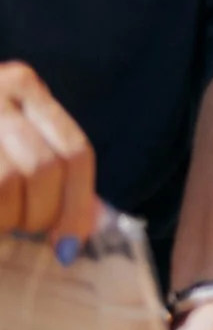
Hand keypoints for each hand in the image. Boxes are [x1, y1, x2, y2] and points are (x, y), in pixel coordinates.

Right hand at [0, 62, 96, 243]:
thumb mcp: (10, 138)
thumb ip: (49, 169)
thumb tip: (86, 224)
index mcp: (23, 84)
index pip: (74, 151)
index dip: (77, 205)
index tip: (68, 244)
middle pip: (42, 169)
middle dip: (40, 216)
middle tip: (26, 233)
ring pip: (6, 181)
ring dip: (8, 219)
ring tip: (2, 227)